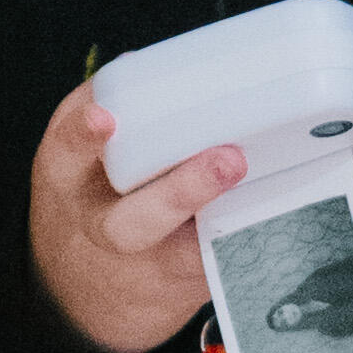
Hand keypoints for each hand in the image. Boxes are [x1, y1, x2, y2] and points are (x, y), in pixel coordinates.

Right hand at [30, 78, 243, 352]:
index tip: (105, 117)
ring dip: (238, 225)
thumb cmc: (88, 197)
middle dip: (181, 192)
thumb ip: (105, 108)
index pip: (66, 154)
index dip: (84, 136)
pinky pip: (222, 263)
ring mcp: (148, 265)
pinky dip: (253, 238)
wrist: (81, 290)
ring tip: (269, 189)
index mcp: (68, 183)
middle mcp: (104, 230)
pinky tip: (286, 206)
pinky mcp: (186, 283)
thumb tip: (144, 62)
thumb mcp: (74, 154)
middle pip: (134, 223)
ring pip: (187, 254)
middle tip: (228, 159)